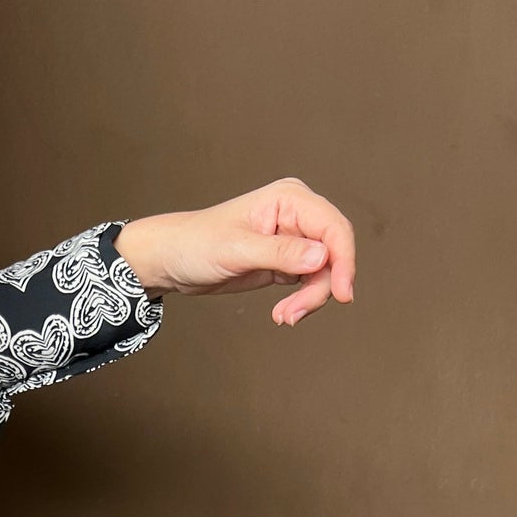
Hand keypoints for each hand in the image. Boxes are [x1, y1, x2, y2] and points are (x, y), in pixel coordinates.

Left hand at [115, 178, 355, 325]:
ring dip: (310, 299)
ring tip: (284, 317)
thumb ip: (281, 252)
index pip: (333, 227)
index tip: (343, 293)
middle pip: (334, 252)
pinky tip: (283, 313)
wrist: (173, 260)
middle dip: (323, 286)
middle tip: (295, 314)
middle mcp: (298, 215)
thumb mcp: (237, 250)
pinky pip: (310, 282)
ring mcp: (294, 238)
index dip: (344, 260)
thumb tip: (322, 257)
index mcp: (289, 199)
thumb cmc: (196, 244)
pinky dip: (302, 301)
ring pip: (325, 272)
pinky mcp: (287, 261)